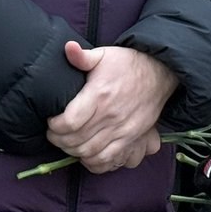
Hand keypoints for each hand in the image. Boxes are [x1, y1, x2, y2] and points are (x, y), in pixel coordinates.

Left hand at [44, 41, 176, 173]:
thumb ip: (83, 56)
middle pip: (77, 141)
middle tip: (53, 134)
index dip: (55, 125)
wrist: (159, 73)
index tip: (51, 120)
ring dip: (73, 152)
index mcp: (100, 95)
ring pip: (90, 153)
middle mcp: (111, 116)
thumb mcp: (104, 54)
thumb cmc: (127, 63)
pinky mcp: (131, 139)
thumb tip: (68, 48)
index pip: (70, 122)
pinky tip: (85, 155)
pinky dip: (94, 163)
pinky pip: (110, 160)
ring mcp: (122, 130)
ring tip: (66, 143)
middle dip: (59, 140)